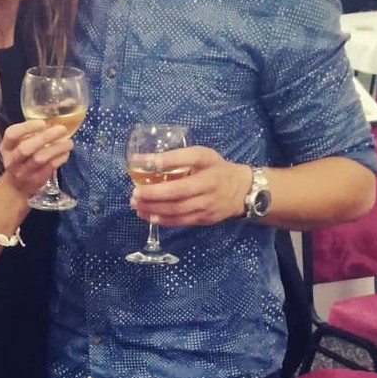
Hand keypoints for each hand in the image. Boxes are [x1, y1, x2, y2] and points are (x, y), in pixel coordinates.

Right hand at [0, 120, 72, 196]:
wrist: (16, 186)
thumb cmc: (20, 160)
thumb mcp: (17, 146)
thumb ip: (29, 135)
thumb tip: (51, 124)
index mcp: (6, 147)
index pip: (12, 135)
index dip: (27, 127)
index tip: (42, 123)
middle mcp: (12, 160)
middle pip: (25, 148)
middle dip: (45, 137)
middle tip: (62, 129)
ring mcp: (23, 172)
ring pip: (39, 158)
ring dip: (56, 148)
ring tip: (69, 142)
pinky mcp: (36, 180)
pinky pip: (49, 168)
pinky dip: (59, 158)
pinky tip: (65, 153)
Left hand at [130, 146, 250, 226]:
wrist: (242, 191)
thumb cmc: (219, 169)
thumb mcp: (203, 155)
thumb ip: (178, 157)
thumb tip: (148, 160)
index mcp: (207, 174)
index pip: (185, 165)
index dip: (162, 166)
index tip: (140, 164)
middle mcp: (207, 193)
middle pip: (177, 195)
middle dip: (152, 195)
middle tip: (134, 193)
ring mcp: (205, 209)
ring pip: (176, 211)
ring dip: (153, 209)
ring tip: (136, 205)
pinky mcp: (202, 220)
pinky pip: (179, 222)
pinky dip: (161, 220)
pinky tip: (148, 215)